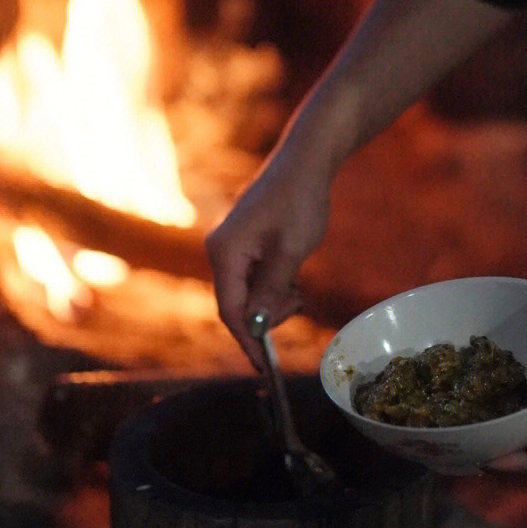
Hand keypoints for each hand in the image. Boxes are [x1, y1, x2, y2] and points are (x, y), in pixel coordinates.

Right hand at [206, 137, 331, 366]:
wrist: (305, 160)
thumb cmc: (299, 201)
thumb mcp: (290, 252)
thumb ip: (270, 291)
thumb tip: (255, 325)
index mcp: (224, 253)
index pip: (230, 311)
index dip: (247, 341)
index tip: (265, 366)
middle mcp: (221, 250)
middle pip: (237, 304)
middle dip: (265, 315)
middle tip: (297, 304)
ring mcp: (233, 245)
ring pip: (248, 292)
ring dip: (273, 300)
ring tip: (298, 288)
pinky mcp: (246, 241)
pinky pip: (254, 277)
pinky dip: (274, 285)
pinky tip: (293, 278)